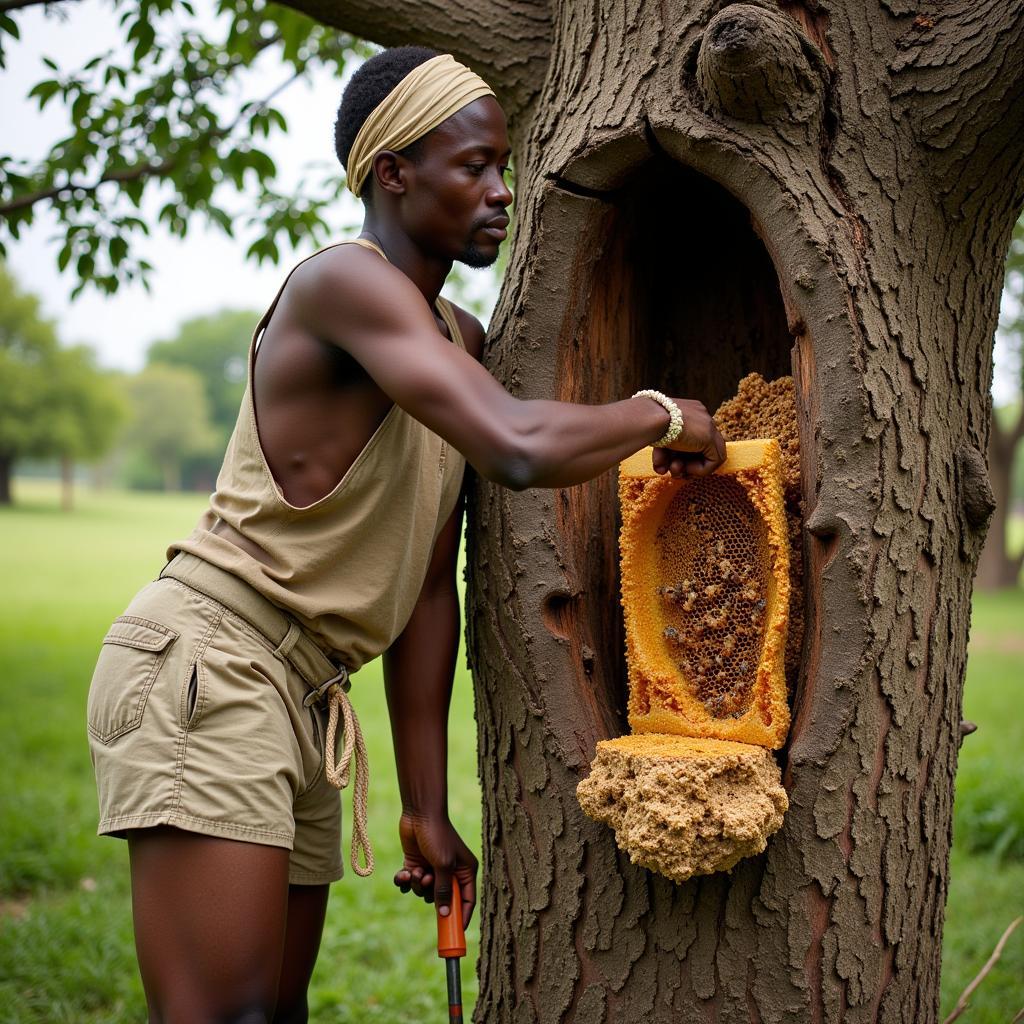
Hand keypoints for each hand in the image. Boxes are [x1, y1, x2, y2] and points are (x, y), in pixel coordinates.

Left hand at [394, 811, 477, 929]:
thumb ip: (444, 891)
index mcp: (464, 871)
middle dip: (431, 894)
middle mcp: (449, 872)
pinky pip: (410, 885)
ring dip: (417, 886)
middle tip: (426, 881)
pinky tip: (403, 873)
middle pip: (442, 900)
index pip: (466, 901)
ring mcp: (432, 869)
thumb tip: (445, 915)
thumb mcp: (443, 865)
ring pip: (424, 893)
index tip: (452, 933)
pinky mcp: (416, 865)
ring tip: (416, 871)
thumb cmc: (437, 836)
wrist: (419, 813)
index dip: (460, 917)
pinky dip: (405, 882)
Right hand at [651, 398, 725, 477]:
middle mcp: (701, 417)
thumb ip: (665, 449)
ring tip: (672, 470)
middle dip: (683, 464)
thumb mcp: (657, 436)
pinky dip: (698, 471)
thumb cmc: (647, 426)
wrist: (649, 418)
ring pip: (707, 457)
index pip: (691, 440)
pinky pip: (714, 462)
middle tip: (668, 470)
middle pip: (698, 449)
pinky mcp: (711, 438)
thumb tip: (663, 468)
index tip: (665, 463)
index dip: (678, 456)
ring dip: (689, 470)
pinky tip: (682, 467)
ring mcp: (708, 427)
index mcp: (689, 412)